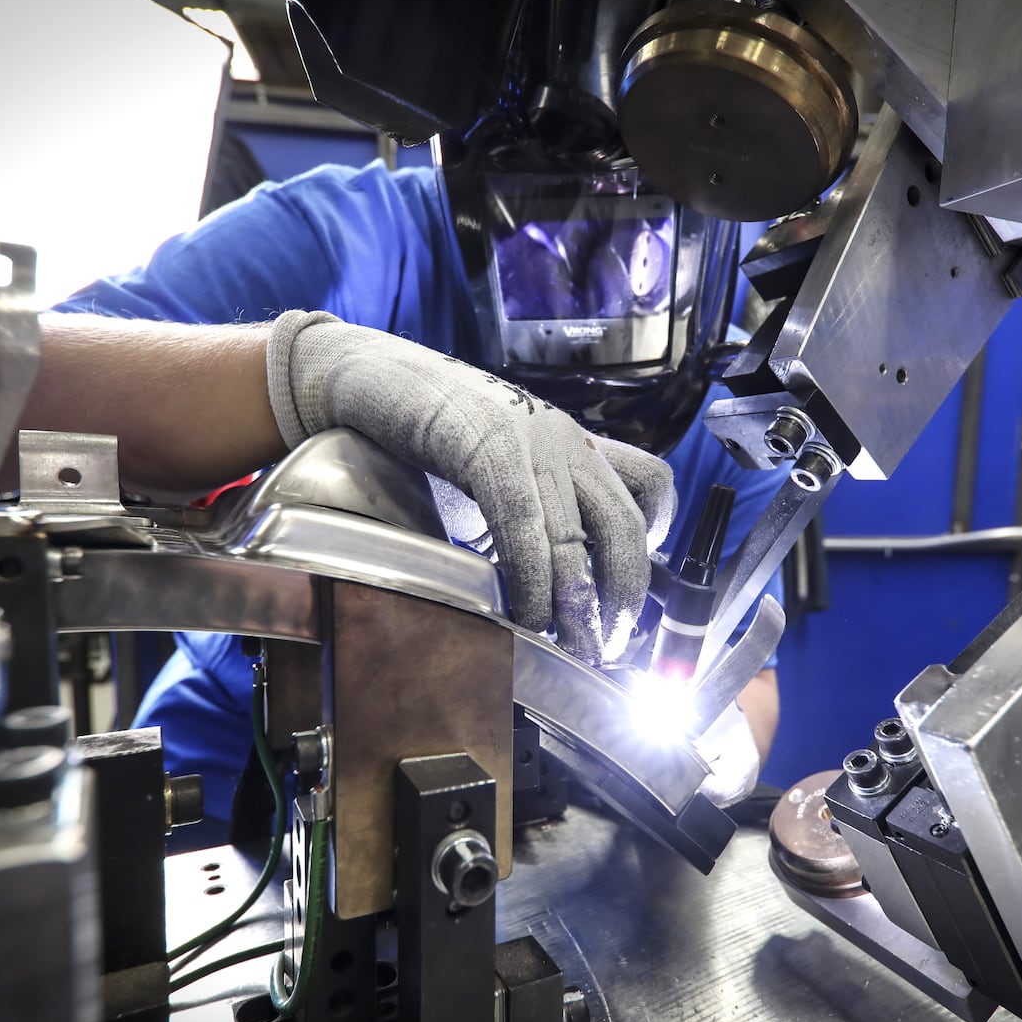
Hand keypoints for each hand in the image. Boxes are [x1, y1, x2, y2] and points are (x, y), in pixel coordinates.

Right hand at [267, 311, 675, 663]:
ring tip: (570, 649)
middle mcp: (564, 438)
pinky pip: (523, 523)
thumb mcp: (497, 469)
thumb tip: (545, 584)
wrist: (369, 373)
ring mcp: (530, 438)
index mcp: (573, 441)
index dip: (653, 542)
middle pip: (624, 523)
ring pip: (577, 535)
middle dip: (622, 596)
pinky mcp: (488, 444)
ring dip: (577, 605)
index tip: (627, 589)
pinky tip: (522, 612)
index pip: (650, 484)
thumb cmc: (427, 430)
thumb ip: (528, 509)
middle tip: (604, 647)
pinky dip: (528, 578)